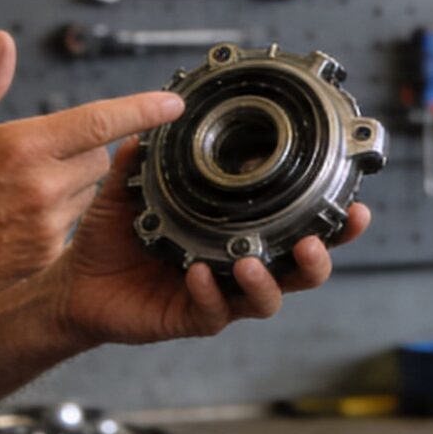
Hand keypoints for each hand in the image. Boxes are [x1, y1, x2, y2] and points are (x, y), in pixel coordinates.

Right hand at [0, 32, 181, 310]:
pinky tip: (13, 218)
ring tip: (17, 189)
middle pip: (97, 157)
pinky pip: (70, 223)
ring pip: (85, 191)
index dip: (143, 110)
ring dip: (67, 183)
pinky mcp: (46, 253)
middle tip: (37, 152)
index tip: (173, 103)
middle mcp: (43, 186)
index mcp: (23, 146)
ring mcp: (48, 224)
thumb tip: (2, 42)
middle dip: (81, 149)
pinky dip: (54, 215)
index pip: (101, 121)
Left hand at [37, 137, 371, 347]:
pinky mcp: (190, 318)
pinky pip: (213, 314)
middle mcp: (238, 266)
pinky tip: (197, 276)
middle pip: (301, 271)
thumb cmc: (114, 238)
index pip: (297, 228)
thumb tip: (158, 115)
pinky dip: (210, 295)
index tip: (356, 207)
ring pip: (267, 299)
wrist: (76, 281)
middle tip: (316, 240)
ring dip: (268, 282)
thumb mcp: (130, 189)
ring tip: (250, 263)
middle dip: (320, 259)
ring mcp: (218, 295)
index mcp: (238, 234)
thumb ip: (146, 156)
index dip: (333, 223)